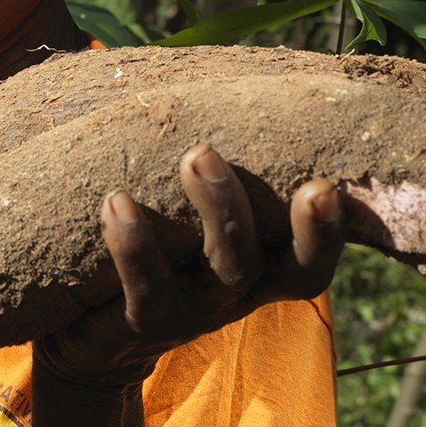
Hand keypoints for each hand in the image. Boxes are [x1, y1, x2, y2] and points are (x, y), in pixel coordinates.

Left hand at [35, 144, 345, 386]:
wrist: (95, 340)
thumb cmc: (158, 257)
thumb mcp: (192, 225)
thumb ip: (220, 178)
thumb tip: (230, 87)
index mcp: (262, 266)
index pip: (313, 256)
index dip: (330, 232)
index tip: (330, 184)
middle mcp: (239, 293)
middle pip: (284, 266)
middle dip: (292, 217)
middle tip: (281, 158)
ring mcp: (194, 311)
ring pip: (224, 271)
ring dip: (216, 209)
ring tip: (196, 153)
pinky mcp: (144, 324)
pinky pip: (146, 290)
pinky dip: (134, 246)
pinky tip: (117, 202)